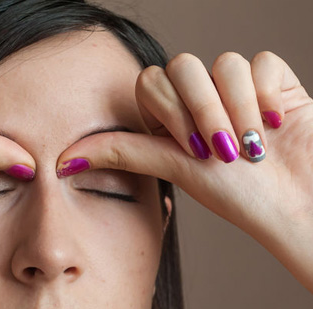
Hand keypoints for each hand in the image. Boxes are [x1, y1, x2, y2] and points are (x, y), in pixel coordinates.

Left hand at [56, 51, 312, 290]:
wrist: (299, 203)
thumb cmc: (238, 195)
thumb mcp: (172, 167)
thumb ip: (120, 152)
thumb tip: (61, 161)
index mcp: (171, 118)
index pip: (150, 82)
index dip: (169, 109)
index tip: (188, 148)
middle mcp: (200, 100)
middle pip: (182, 66)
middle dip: (201, 110)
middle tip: (221, 150)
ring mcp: (236, 88)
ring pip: (223, 63)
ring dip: (236, 110)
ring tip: (252, 148)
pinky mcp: (272, 80)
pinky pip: (260, 62)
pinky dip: (265, 97)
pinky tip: (273, 126)